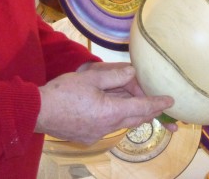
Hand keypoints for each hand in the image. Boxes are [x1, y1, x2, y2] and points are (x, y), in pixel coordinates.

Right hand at [35, 62, 173, 143]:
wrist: (38, 111)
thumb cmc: (62, 92)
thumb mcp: (90, 78)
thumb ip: (114, 75)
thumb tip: (132, 72)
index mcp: (110, 111)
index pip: (141, 108)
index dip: (157, 103)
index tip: (170, 101)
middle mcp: (107, 126)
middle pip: (135, 119)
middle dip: (149, 112)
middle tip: (161, 106)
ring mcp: (97, 133)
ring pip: (122, 123)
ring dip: (132, 113)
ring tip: (140, 104)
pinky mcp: (88, 135)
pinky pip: (109, 126)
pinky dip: (117, 116)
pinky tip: (114, 108)